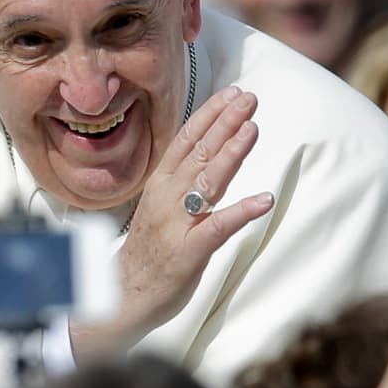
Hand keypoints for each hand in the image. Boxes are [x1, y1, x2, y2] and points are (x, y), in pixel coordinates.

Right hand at [81, 87, 273, 355]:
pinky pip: (218, 227)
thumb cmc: (148, 250)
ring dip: (231, 153)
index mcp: (160, 183)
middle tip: (249, 98)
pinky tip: (265, 199)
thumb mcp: (162, 206)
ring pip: (207, 181)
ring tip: (253, 129)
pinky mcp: (189, 251)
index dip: (210, 115)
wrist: (123, 294)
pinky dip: (242, 212)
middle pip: (199, 152)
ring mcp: (177, 223)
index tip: (232, 93)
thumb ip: (182, 180)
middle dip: (225, 123)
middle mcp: (167, 197)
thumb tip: (209, 152)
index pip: (186, 140)